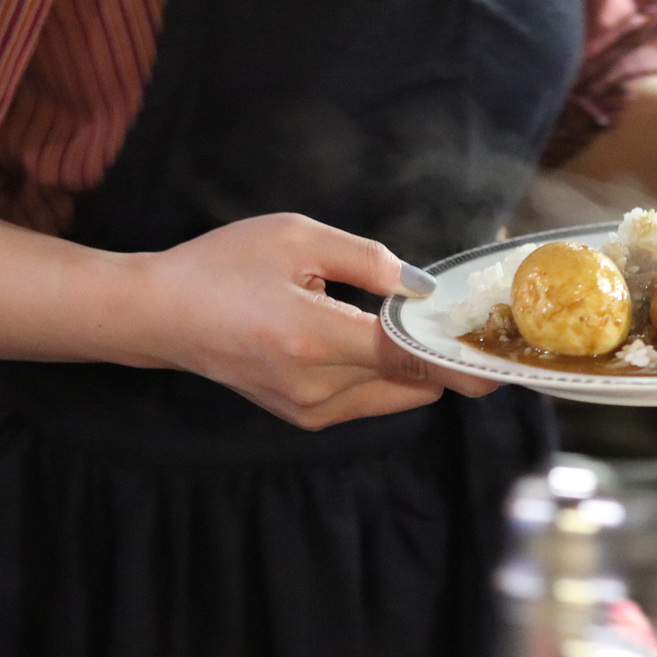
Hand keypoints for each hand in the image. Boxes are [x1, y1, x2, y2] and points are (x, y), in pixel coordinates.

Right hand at [132, 213, 496, 428]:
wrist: (158, 316)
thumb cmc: (221, 266)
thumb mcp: (295, 237)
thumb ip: (368, 260)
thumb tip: (422, 286)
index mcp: (312, 338)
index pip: (409, 357)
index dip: (459, 355)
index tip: (498, 355)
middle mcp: (316, 387)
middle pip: (413, 382)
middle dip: (443, 354)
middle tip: (461, 320)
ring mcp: (310, 411)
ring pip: (398, 396)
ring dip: (414, 365)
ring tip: (409, 323)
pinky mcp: (306, 419)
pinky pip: (371, 399)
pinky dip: (387, 375)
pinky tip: (373, 339)